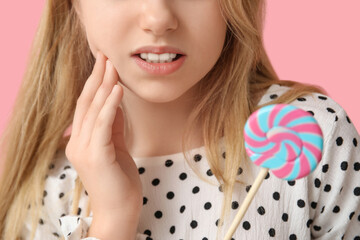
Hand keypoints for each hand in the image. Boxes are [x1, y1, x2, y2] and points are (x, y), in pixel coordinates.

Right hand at [65, 52, 142, 217]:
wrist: (120, 210)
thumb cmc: (119, 180)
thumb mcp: (116, 146)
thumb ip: (114, 124)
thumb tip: (116, 100)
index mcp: (80, 140)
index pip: (86, 106)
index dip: (95, 83)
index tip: (104, 64)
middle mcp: (76, 142)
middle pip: (86, 103)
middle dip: (97, 78)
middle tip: (106, 55)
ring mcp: (83, 149)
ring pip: (93, 110)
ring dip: (104, 86)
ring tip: (112, 66)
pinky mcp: (96, 156)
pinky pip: (103, 124)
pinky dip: (111, 105)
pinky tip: (117, 89)